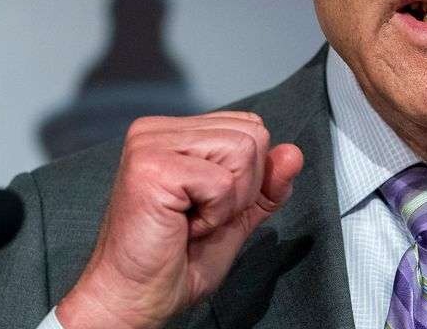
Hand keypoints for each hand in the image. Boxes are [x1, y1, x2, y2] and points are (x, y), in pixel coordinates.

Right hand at [56, 112, 303, 328]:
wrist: (133, 300)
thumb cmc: (175, 262)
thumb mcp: (236, 216)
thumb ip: (266, 184)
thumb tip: (293, 153)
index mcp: (173, 133)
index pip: (250, 127)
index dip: (248, 176)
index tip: (208, 206)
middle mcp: (157, 130)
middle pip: (252, 135)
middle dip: (242, 188)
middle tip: (198, 217)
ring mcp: (150, 144)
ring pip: (242, 151)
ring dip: (228, 202)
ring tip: (190, 221)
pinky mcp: (151, 167)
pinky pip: (223, 182)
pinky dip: (214, 214)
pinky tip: (181, 227)